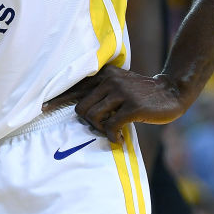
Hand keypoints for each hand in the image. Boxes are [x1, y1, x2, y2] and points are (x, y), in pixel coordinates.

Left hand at [42, 65, 185, 143]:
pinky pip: (111, 125)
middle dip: (89, 123)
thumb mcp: (118, 86)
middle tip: (104, 128)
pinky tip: (120, 138)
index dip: (58, 99)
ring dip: (101, 130)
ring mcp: (121, 92)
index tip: (43, 108)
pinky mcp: (132, 106)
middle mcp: (109, 80)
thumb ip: (100, 93)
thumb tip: (78, 109)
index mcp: (103, 75)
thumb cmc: (141, 93)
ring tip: (114, 132)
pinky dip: (113, 136)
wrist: (171, 92)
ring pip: (93, 117)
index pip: (74, 87)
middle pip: (81, 108)